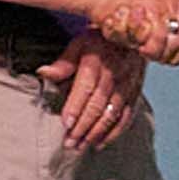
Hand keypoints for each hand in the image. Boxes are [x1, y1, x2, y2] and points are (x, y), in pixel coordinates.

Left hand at [37, 32, 149, 153]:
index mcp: (96, 61)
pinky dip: (114, 132)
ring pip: (112, 114)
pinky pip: (126, 116)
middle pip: (98, 105)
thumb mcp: (79, 44)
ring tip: (81, 146)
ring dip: (96, 133)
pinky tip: (100, 143)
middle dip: (83, 127)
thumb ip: (63, 63)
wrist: (135, 33)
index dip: (76, 107)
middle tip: (69, 143)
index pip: (86, 88)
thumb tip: (43, 72)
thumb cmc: (100, 40)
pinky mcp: (135, 93)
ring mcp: (127, 85)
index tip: (66, 125)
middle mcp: (114, 75)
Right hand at [89, 0, 178, 63]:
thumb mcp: (157, 10)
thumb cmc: (125, 6)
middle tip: (161, 56)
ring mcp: (166, 1)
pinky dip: (150, 47)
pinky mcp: (151, 8)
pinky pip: (160, 39)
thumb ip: (177, 23)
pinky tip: (139, 44)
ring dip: (162, 53)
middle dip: (178, 55)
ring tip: (146, 49)